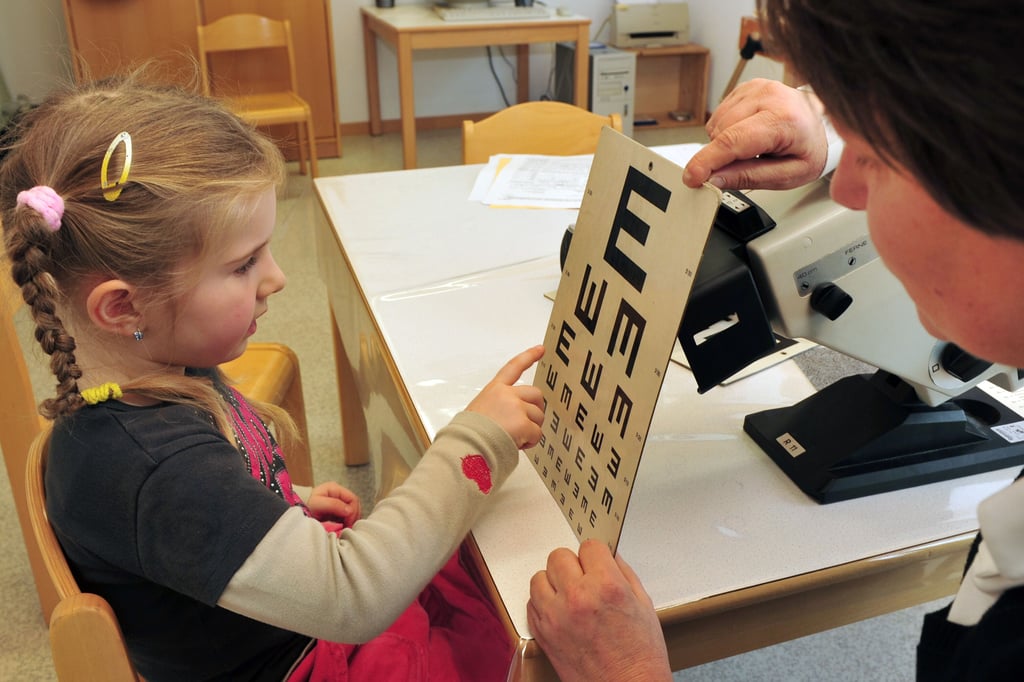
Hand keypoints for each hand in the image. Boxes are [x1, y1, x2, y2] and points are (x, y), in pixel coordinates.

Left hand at [306, 481, 361, 527]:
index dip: (353, 511)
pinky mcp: (336, 512)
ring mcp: (338, 503)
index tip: (348, 523)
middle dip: (353, 516)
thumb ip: (334, 505)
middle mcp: (338, 495)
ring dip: (351, 520)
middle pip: (354, 505)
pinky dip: (347, 522)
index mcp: (335, 489)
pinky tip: (342, 527)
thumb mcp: (318, 504)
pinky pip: (347, 517)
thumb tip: (349, 510)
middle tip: (348, 527)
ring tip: (345, 528)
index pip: (353, 499)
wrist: (295, 512)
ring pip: (352, 512)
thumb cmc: (305, 506)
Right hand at [465, 345, 545, 449]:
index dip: (528, 356)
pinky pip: (537, 433)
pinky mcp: (523, 422)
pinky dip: (530, 442)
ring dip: (531, 429)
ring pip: (538, 416)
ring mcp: (516, 407)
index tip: (540, 349)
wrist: (467, 447)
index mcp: (494, 390)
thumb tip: (511, 418)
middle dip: (535, 410)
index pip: (513, 367)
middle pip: (535, 394)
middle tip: (526, 424)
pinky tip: (516, 444)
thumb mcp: (479, 411)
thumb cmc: (469, 434)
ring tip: (514, 438)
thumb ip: (498, 408)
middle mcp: (506, 394)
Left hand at [528, 540, 671, 681]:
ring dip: (553, 582)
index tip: (598, 562)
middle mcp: (577, 597)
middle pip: (559, 556)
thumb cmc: (640, 655)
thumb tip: (609, 555)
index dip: (596, 555)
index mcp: (606, 586)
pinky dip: (543, 603)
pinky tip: (560, 611)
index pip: (589, 546)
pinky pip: (532, 603)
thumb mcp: (643, 604)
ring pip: (539, 577)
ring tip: (569, 594)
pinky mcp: (543, 633)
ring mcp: (556, 616)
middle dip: (573, 564)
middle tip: (584, 578)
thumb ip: (624, 573)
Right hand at [683, 78, 828, 189]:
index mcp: (783, 119)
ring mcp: (757, 88)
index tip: (692, 177)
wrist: (821, 124)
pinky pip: (719, 115)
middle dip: (722, 156)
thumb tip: (714, 178)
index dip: (707, 161)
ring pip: (716, 124)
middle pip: (721, 133)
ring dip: (724, 143)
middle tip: (746, 164)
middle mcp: (769, 96)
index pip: (734, 141)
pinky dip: (726, 130)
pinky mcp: (747, 87)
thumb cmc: (808, 148)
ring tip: (752, 147)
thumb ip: (749, 177)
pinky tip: (747, 134)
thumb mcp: (787, 175)